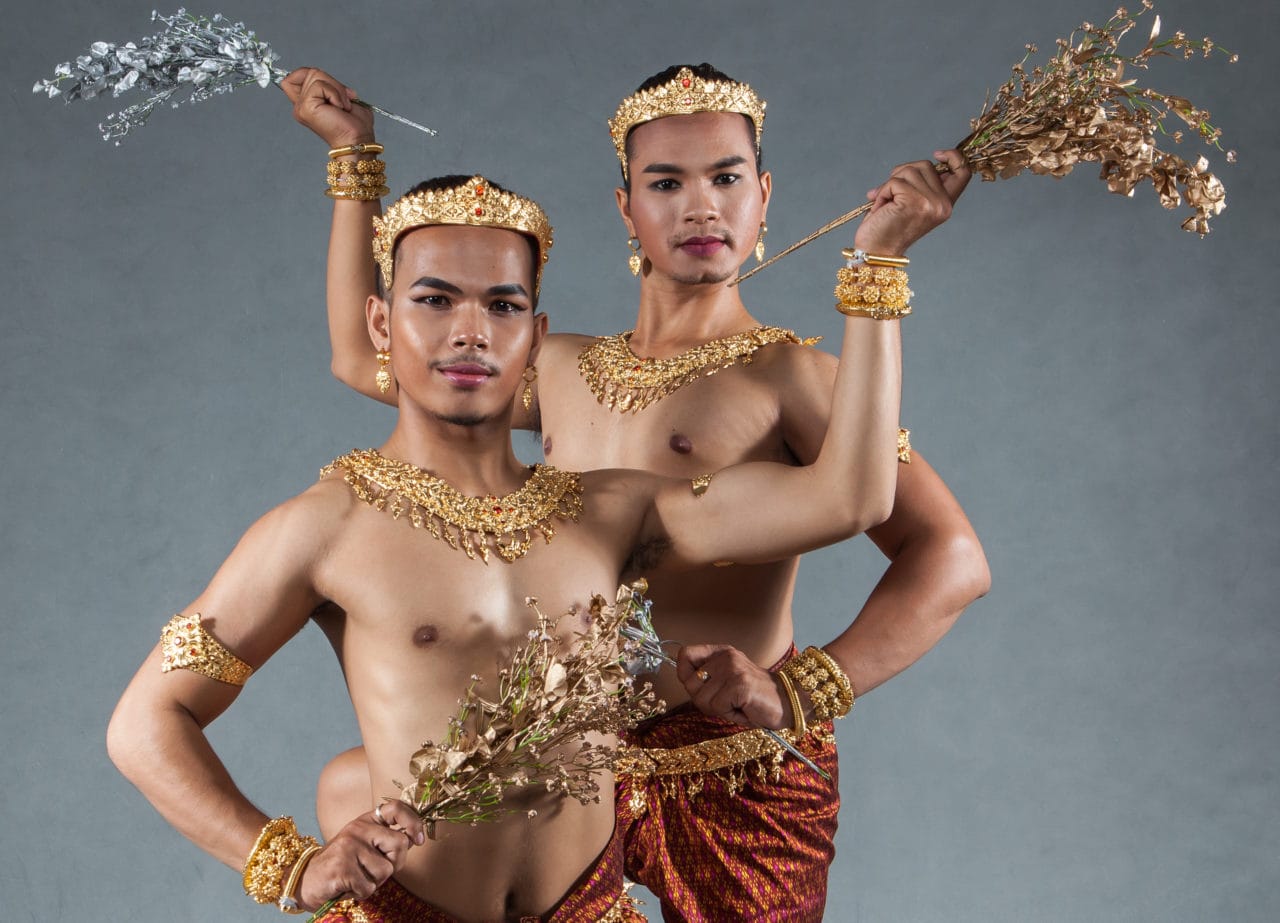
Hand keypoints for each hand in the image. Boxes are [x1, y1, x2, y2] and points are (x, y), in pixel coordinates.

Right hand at [280, 67, 375, 148]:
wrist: (358, 139)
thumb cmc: (354, 124)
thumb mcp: (341, 96)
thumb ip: (327, 84)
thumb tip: (319, 73)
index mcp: (306, 103)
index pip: (296, 76)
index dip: (313, 73)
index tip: (333, 88)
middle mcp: (300, 105)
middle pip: (309, 72)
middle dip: (332, 81)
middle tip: (344, 99)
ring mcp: (301, 107)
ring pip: (315, 75)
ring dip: (336, 88)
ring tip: (343, 105)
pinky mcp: (306, 107)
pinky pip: (319, 85)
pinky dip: (335, 94)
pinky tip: (339, 108)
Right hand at [296, 802, 424, 909]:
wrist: (305, 881)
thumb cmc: (342, 866)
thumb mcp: (363, 845)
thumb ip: (386, 840)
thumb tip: (416, 838)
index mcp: (365, 821)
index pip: (396, 808)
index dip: (413, 822)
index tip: (419, 839)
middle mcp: (357, 829)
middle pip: (400, 844)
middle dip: (395, 864)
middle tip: (375, 871)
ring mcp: (349, 847)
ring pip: (386, 871)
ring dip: (375, 882)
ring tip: (357, 878)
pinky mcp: (342, 868)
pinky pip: (369, 887)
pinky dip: (361, 893)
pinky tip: (347, 887)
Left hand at [676, 644, 790, 729]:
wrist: (789, 703)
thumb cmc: (755, 699)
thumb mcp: (728, 683)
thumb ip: (707, 680)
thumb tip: (685, 681)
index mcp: (722, 652)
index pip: (685, 655)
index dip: (685, 675)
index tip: (700, 688)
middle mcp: (725, 656)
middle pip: (690, 683)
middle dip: (704, 701)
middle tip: (726, 703)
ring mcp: (732, 668)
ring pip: (702, 699)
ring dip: (719, 710)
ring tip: (738, 705)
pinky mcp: (739, 683)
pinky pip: (717, 706)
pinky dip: (730, 714)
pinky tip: (745, 708)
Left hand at [853, 149, 971, 256]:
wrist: (876, 252)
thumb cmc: (887, 229)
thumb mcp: (911, 204)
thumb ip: (919, 186)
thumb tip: (911, 167)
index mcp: (946, 205)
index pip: (963, 172)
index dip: (953, 157)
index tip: (937, 154)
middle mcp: (943, 204)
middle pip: (925, 165)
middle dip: (903, 173)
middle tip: (891, 193)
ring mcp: (930, 203)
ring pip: (909, 170)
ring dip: (890, 184)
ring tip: (885, 203)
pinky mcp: (914, 201)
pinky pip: (895, 181)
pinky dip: (882, 192)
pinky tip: (880, 208)